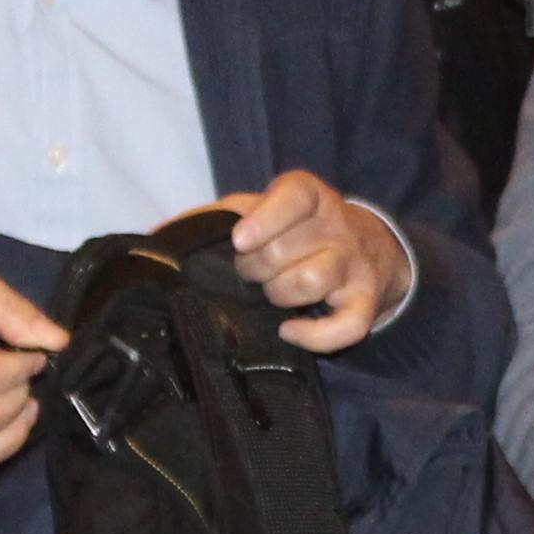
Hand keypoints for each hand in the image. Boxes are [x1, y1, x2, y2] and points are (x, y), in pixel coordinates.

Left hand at [211, 171, 406, 354]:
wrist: (370, 248)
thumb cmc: (298, 230)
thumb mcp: (263, 210)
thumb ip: (218, 216)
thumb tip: (163, 235)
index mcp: (311, 196)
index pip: (294, 197)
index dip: (265, 219)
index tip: (240, 241)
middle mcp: (338, 226)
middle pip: (286, 249)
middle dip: (255, 267)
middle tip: (250, 271)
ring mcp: (355, 265)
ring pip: (312, 281)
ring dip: (280, 294)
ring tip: (273, 293)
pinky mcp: (367, 303)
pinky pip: (347, 326)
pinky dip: (314, 337)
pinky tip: (290, 331)